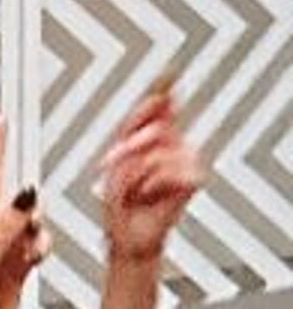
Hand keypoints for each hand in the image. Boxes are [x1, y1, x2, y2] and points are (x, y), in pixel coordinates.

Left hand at [100, 84, 202, 269]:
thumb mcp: (119, 161)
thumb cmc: (121, 205)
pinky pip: (166, 170)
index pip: (162, 106)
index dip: (165, 86)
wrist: (128, 238)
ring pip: (158, 151)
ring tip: (134, 190)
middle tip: (114, 166)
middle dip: (129, 149)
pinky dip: (149, 184)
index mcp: (155, 139)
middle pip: (156, 128)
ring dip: (135, 173)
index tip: (170, 71)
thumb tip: (158, 97)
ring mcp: (186, 161)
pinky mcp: (193, 179)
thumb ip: (137, 127)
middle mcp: (174, 146)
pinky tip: (148, 195)